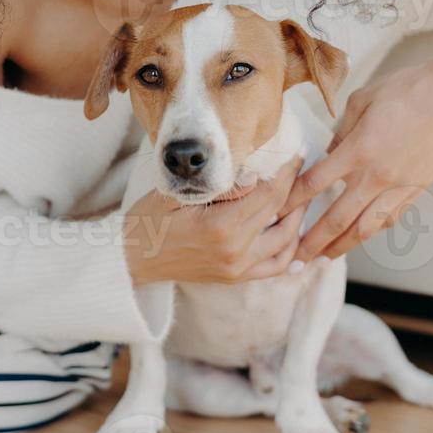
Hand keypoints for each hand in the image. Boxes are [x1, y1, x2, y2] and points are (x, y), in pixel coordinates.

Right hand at [124, 155, 305, 284]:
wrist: (131, 259)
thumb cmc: (147, 221)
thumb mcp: (176, 194)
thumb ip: (218, 188)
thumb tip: (253, 176)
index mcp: (220, 226)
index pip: (268, 194)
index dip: (286, 172)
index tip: (295, 154)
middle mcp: (235, 250)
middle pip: (280, 214)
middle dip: (296, 189)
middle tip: (302, 168)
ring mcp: (237, 268)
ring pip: (285, 242)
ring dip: (297, 218)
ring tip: (300, 197)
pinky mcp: (235, 278)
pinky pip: (274, 267)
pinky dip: (289, 252)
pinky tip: (294, 235)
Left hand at [285, 58, 432, 262]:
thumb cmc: (406, 90)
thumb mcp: (361, 102)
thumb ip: (341, 133)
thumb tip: (329, 153)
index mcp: (357, 151)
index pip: (314, 184)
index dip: (292, 202)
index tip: (276, 215)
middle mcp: (376, 176)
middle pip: (337, 219)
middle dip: (313, 242)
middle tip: (295, 259)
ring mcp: (399, 187)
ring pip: (365, 228)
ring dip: (341, 247)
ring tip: (323, 258)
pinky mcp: (417, 190)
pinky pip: (389, 219)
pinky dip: (371, 231)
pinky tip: (358, 236)